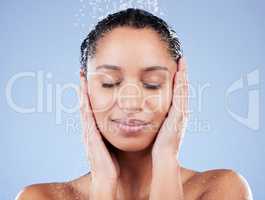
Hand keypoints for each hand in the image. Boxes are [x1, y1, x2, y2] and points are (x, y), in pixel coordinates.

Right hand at [79, 69, 119, 198]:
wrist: (108, 178)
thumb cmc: (113, 163)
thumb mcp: (115, 144)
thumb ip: (118, 134)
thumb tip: (128, 124)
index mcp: (97, 131)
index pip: (93, 108)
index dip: (91, 95)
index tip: (92, 80)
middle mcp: (90, 128)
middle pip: (86, 104)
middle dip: (84, 89)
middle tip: (84, 72)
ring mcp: (88, 131)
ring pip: (84, 107)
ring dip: (83, 92)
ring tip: (82, 76)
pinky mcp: (90, 134)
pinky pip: (86, 114)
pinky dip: (84, 102)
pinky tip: (84, 91)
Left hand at [151, 57, 188, 160]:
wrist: (162, 158)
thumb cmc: (156, 145)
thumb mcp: (154, 127)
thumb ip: (150, 117)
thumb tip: (139, 109)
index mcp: (174, 113)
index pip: (176, 92)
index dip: (176, 80)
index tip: (173, 66)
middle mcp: (180, 111)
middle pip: (182, 88)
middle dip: (182, 73)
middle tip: (180, 58)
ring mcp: (181, 113)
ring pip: (184, 89)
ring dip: (183, 74)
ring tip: (181, 60)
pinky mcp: (180, 115)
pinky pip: (181, 96)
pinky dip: (182, 83)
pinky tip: (180, 72)